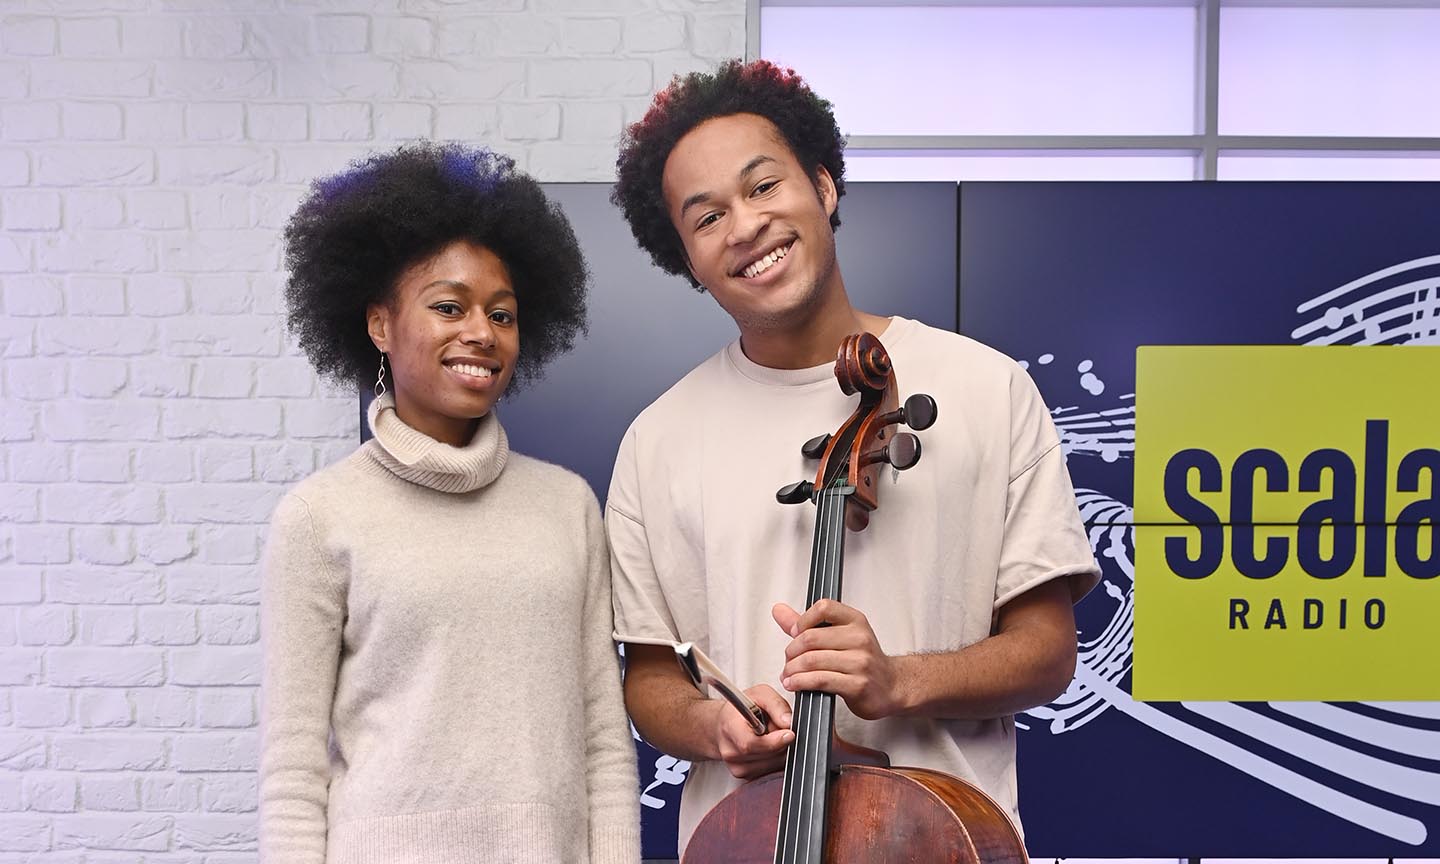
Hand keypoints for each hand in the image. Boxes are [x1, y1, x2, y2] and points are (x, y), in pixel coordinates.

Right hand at [709, 684, 792, 778]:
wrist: (726, 724)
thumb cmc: (742, 708)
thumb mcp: (760, 694)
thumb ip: (775, 704)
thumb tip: (788, 722)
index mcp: (730, 727)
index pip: (750, 743)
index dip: (773, 741)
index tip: (790, 734)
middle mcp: (730, 751)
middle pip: (766, 755)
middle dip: (782, 742)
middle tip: (780, 727)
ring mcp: (736, 766)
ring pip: (772, 764)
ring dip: (781, 750)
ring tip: (771, 735)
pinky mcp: (745, 775)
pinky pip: (771, 770)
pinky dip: (776, 758)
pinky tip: (769, 746)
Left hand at [773, 599, 906, 720]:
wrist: (891, 686)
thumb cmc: (863, 660)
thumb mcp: (839, 635)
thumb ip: (806, 624)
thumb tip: (779, 610)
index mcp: (855, 621)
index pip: (823, 607)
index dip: (802, 620)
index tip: (794, 633)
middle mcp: (860, 638)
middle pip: (811, 638)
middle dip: (791, 651)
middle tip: (787, 660)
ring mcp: (860, 662)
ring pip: (813, 660)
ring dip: (792, 670)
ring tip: (788, 675)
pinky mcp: (857, 684)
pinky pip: (820, 680)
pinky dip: (801, 683)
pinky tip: (795, 684)